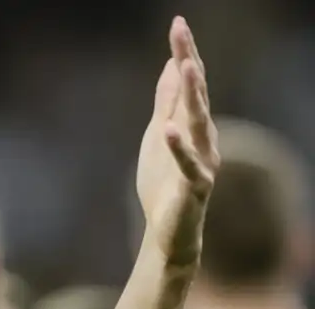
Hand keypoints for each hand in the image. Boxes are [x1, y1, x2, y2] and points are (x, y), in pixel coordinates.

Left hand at [135, 17, 219, 268]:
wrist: (167, 231)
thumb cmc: (164, 182)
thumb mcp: (158, 135)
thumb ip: (166, 102)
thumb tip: (173, 65)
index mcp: (191, 124)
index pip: (188, 83)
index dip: (184, 53)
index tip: (177, 24)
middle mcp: (203, 137)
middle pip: (196, 94)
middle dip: (189, 61)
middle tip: (181, 32)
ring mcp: (202, 160)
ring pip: (199, 122)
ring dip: (194, 94)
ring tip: (188, 66)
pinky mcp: (195, 187)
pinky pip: (188, 164)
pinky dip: (178, 147)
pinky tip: (168, 129)